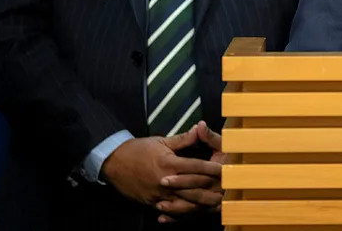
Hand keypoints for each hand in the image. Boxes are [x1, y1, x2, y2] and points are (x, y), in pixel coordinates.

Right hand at [101, 128, 220, 206]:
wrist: (113, 163)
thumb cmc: (139, 149)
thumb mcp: (162, 141)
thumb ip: (184, 138)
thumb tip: (201, 127)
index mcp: (169, 163)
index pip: (197, 167)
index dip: (213, 169)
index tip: (227, 170)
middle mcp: (165, 181)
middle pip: (194, 188)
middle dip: (212, 190)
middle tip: (228, 191)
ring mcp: (158, 195)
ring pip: (185, 204)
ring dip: (201, 205)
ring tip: (217, 206)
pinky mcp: (152, 204)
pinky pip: (170, 212)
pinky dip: (183, 214)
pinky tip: (195, 215)